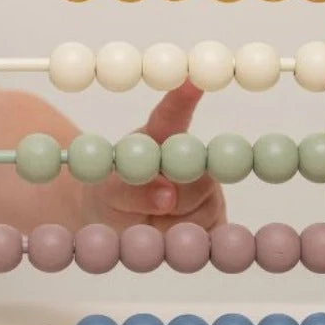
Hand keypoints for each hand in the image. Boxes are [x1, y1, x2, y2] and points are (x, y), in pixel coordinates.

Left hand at [92, 81, 226, 230]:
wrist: (115, 225)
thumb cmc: (108, 195)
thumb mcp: (105, 193)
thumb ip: (129, 191)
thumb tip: (166, 195)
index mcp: (157, 138)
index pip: (170, 116)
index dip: (182, 99)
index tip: (191, 82)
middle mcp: (189, 157)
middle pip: (195, 174)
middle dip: (172, 194)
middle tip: (155, 205)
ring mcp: (208, 189)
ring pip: (203, 210)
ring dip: (174, 223)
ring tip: (154, 219)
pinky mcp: (218, 219)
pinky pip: (213, 237)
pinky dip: (190, 242)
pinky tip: (173, 236)